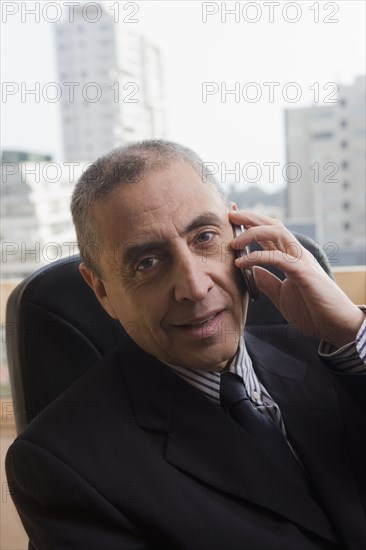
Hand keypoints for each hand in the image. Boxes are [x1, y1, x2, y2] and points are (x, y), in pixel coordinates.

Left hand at [229, 210, 364, 347]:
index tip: (233, 219)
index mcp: (291, 258)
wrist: (335, 325)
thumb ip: (267, 282)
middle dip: (250, 218)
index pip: (269, 233)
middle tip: (230, 215)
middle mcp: (296, 254)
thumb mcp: (282, 295)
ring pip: (277, 233)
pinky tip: (241, 262)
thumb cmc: (313, 310)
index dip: (251, 223)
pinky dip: (257, 256)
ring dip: (252, 232)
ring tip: (233, 241)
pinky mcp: (303, 272)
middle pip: (272, 225)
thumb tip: (251, 271)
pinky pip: (278, 257)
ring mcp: (301, 260)